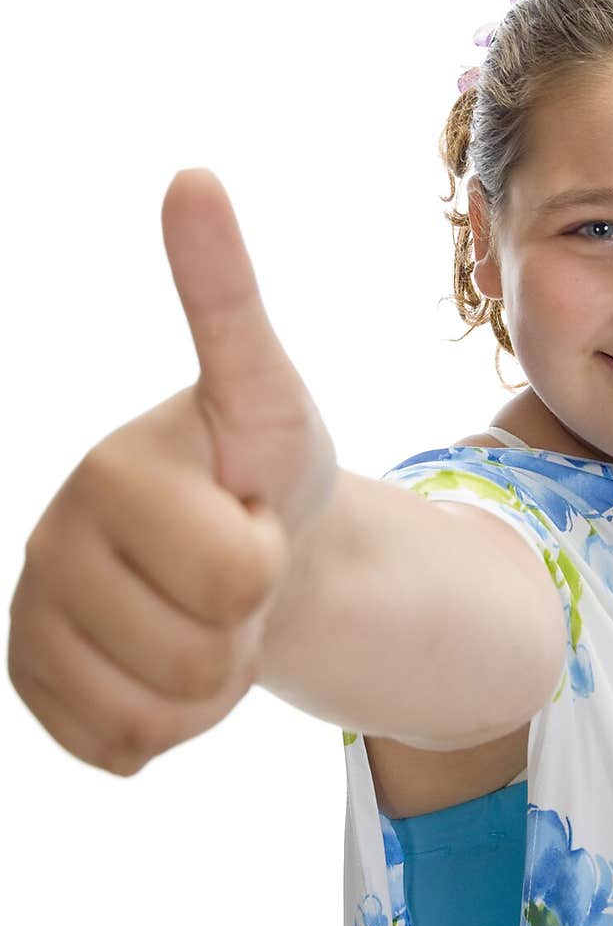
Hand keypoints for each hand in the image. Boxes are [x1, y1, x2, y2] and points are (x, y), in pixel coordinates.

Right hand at [7, 168, 337, 774]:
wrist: (246, 546)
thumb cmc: (263, 466)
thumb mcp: (267, 388)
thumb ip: (227, 300)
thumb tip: (191, 176)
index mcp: (108, 471)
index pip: (235, 574)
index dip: (268, 559)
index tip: (246, 513)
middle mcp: (47, 543)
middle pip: (199, 655)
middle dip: (242, 624)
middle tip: (233, 573)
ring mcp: (31, 619)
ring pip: (154, 716)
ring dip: (209, 680)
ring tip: (204, 615)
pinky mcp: (34, 684)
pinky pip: (116, 749)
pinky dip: (168, 725)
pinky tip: (165, 660)